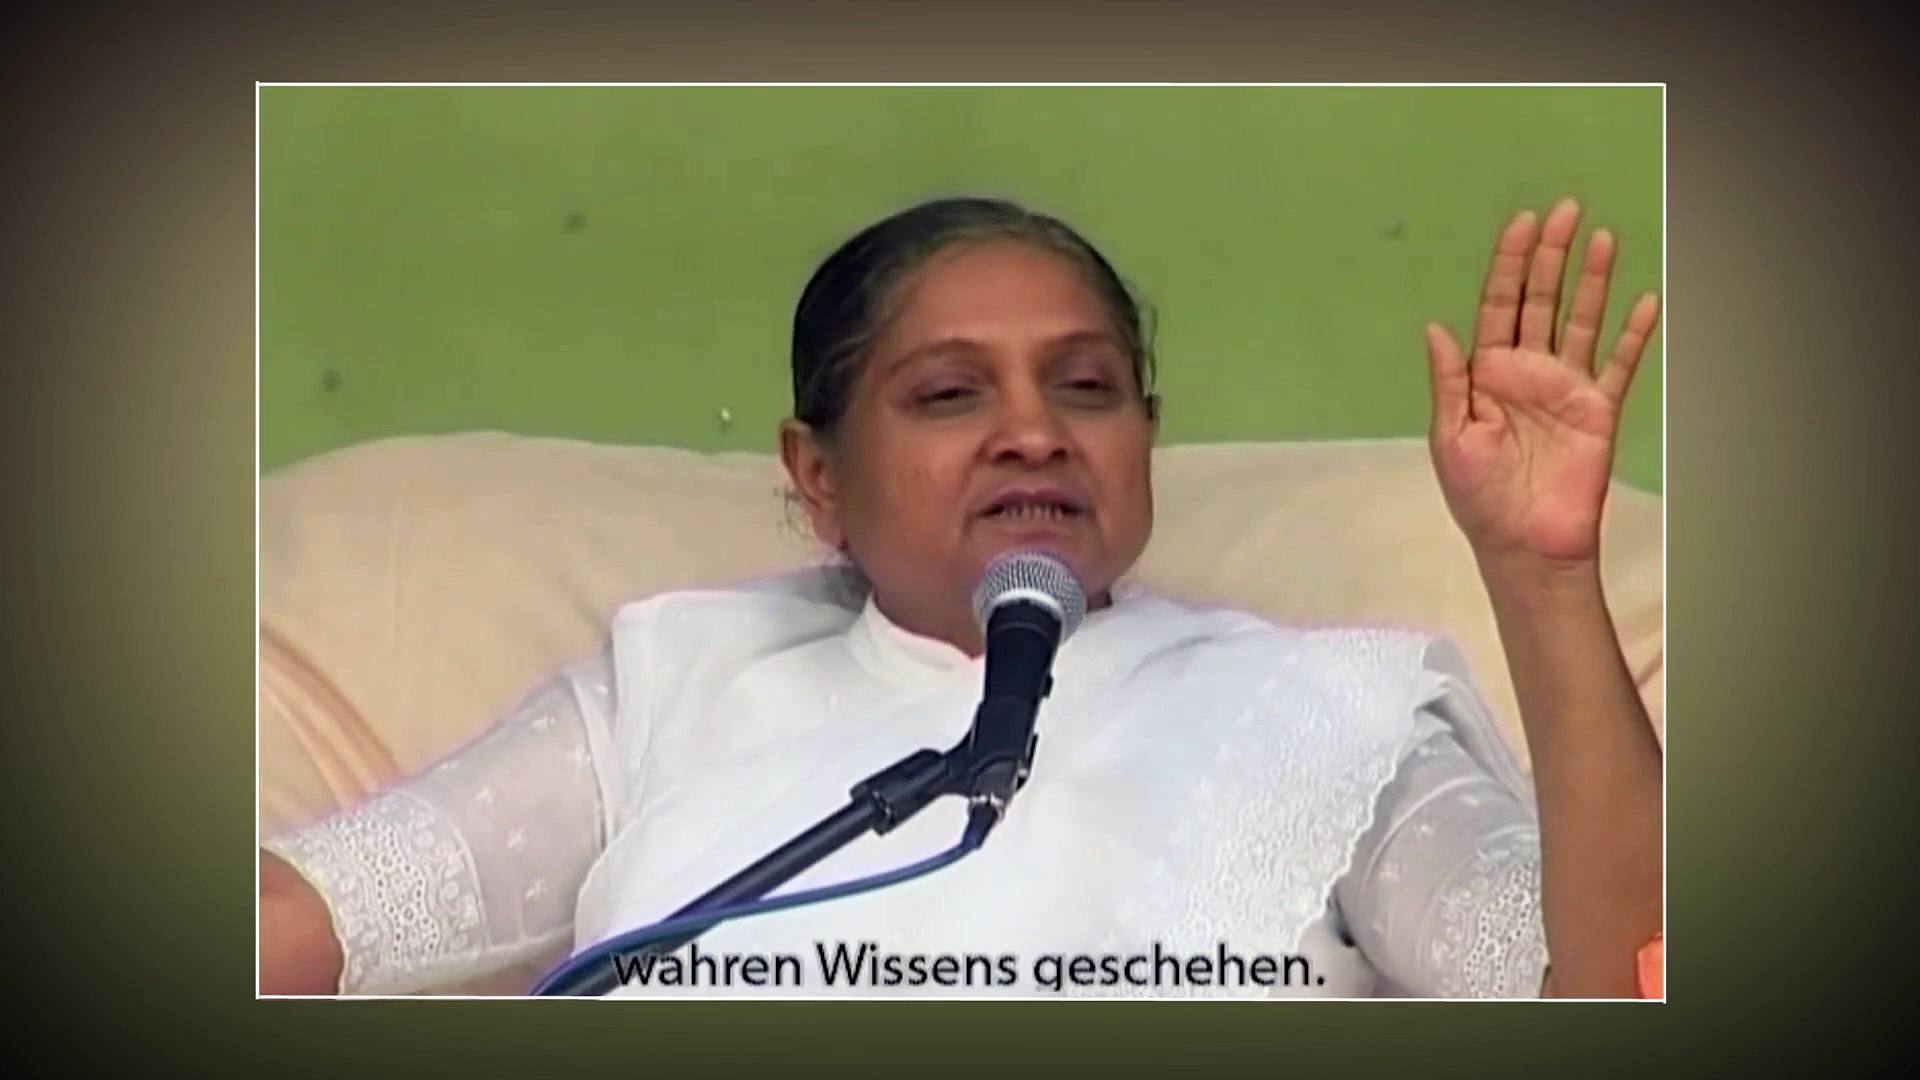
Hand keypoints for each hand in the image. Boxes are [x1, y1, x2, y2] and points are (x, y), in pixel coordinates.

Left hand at [1424, 197, 1659, 569]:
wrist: (1523, 545)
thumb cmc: (1478, 496)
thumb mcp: (1451, 436)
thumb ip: (1449, 381)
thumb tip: (1436, 327)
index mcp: (1486, 374)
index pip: (1499, 305)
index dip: (1509, 264)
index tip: (1522, 224)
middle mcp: (1527, 372)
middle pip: (1541, 301)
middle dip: (1551, 256)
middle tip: (1565, 210)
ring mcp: (1565, 388)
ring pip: (1582, 321)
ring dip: (1593, 281)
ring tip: (1604, 238)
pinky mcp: (1598, 411)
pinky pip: (1619, 365)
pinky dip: (1633, 334)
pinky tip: (1645, 299)